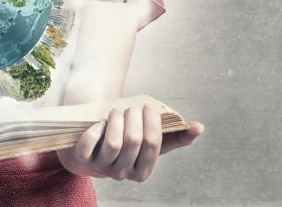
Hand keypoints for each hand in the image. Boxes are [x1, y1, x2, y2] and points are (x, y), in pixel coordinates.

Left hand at [56, 103, 204, 181]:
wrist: (93, 142)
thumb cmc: (126, 138)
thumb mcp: (150, 139)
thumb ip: (176, 135)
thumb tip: (199, 127)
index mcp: (142, 171)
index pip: (153, 144)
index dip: (152, 122)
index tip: (149, 107)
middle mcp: (122, 173)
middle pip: (134, 141)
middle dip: (134, 117)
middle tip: (132, 108)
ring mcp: (101, 168)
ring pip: (113, 143)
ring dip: (117, 120)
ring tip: (117, 112)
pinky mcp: (81, 160)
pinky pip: (89, 146)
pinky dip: (95, 131)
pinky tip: (99, 123)